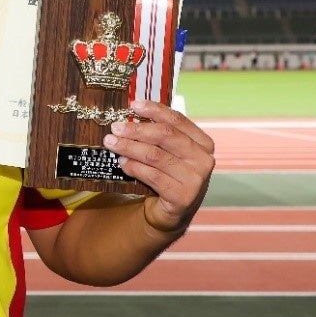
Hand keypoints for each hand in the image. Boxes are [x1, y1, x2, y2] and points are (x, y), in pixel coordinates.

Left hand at [102, 100, 215, 232]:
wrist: (172, 211)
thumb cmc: (168, 174)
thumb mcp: (169, 152)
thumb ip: (158, 135)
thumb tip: (131, 113)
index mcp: (203, 143)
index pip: (177, 120)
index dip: (154, 110)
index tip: (133, 105)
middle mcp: (203, 159)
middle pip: (165, 136)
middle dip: (136, 130)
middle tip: (115, 127)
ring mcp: (195, 179)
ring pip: (155, 156)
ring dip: (129, 148)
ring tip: (112, 144)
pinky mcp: (182, 197)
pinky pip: (152, 176)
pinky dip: (133, 167)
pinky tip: (122, 162)